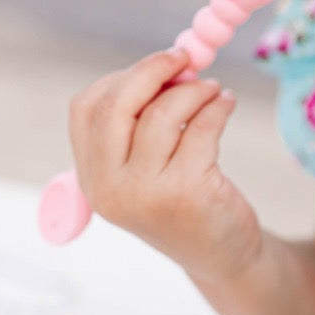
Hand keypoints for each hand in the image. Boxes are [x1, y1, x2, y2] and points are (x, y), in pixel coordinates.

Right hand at [67, 49, 261, 281]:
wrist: (221, 256)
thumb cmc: (182, 199)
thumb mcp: (144, 168)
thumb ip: (141, 120)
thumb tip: (167, 62)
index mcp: (92, 177)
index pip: (87, 108)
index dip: (122, 76)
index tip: (157, 64)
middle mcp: (111, 188)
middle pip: (117, 105)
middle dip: (153, 70)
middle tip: (184, 57)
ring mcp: (147, 193)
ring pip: (163, 113)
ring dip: (194, 89)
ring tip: (213, 89)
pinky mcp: (188, 193)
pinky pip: (202, 127)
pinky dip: (219, 105)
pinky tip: (227, 103)